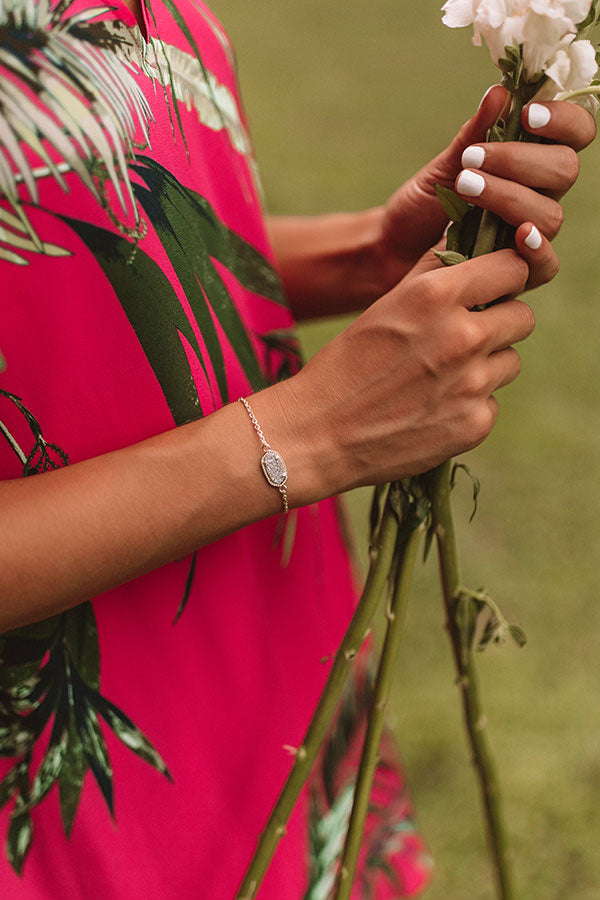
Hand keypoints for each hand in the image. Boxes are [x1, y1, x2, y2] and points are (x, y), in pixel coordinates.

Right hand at [272, 244, 537, 499]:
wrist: (316, 435)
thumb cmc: (344, 365)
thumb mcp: (385, 306)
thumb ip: (433, 274)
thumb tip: (469, 240)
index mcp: (436, 295)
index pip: (513, 267)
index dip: (504, 277)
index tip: (491, 288)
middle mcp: (462, 336)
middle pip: (522, 316)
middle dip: (499, 323)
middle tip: (462, 337)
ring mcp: (472, 384)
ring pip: (510, 361)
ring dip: (486, 365)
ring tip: (439, 376)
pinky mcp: (475, 423)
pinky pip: (492, 402)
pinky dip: (469, 404)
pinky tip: (431, 409)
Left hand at [377, 85, 595, 289]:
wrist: (393, 249)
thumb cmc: (423, 204)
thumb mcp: (443, 166)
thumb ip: (474, 134)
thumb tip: (499, 92)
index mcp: (530, 163)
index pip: (575, 135)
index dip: (564, 121)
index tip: (527, 115)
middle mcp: (538, 197)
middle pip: (565, 170)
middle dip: (520, 160)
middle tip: (473, 158)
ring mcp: (530, 235)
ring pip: (551, 214)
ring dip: (509, 196)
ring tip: (464, 186)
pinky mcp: (516, 273)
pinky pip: (546, 265)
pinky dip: (536, 249)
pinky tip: (517, 236)